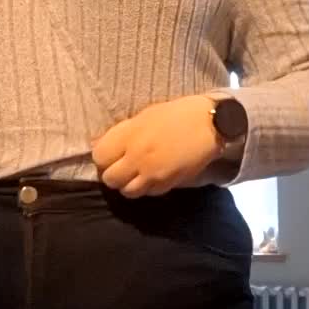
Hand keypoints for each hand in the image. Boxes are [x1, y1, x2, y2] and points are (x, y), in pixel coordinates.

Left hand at [92, 95, 227, 197]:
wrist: (209, 124)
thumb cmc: (176, 114)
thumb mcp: (144, 116)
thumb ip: (123, 133)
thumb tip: (100, 144)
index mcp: (129, 135)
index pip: (99, 156)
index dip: (103, 157)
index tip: (110, 155)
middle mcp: (137, 157)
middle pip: (110, 179)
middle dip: (112, 174)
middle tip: (121, 167)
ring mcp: (152, 173)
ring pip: (127, 191)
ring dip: (128, 184)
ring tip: (136, 174)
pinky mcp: (168, 184)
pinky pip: (148, 193)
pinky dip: (147, 188)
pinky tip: (152, 176)